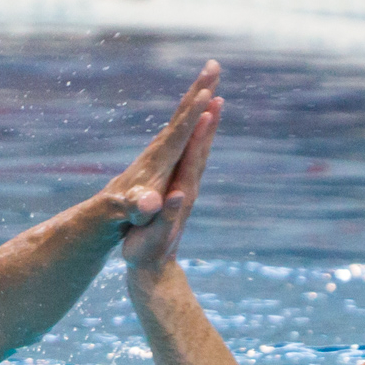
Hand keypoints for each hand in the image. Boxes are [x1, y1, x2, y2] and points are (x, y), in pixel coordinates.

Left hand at [99, 60, 219, 227]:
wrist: (105, 211)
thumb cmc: (123, 214)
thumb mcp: (132, 213)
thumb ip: (140, 207)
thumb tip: (148, 203)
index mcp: (158, 161)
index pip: (179, 133)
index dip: (192, 115)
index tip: (207, 93)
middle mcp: (159, 148)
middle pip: (181, 113)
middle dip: (199, 89)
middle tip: (214, 64)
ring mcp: (159, 148)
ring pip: (182, 114)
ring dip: (197, 93)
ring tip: (211, 75)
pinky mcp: (161, 151)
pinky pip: (181, 123)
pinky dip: (192, 108)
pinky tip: (199, 101)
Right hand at [123, 96, 220, 272]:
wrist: (154, 272)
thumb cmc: (147, 254)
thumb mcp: (153, 236)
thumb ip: (166, 216)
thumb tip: (176, 197)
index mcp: (181, 194)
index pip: (193, 158)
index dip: (199, 133)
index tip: (208, 107)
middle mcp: (189, 189)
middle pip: (203, 149)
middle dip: (210, 121)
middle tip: (218, 92)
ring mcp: (187, 191)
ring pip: (201, 153)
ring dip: (208, 128)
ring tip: (214, 103)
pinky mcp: (182, 193)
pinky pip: (192, 160)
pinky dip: (197, 142)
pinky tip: (197, 133)